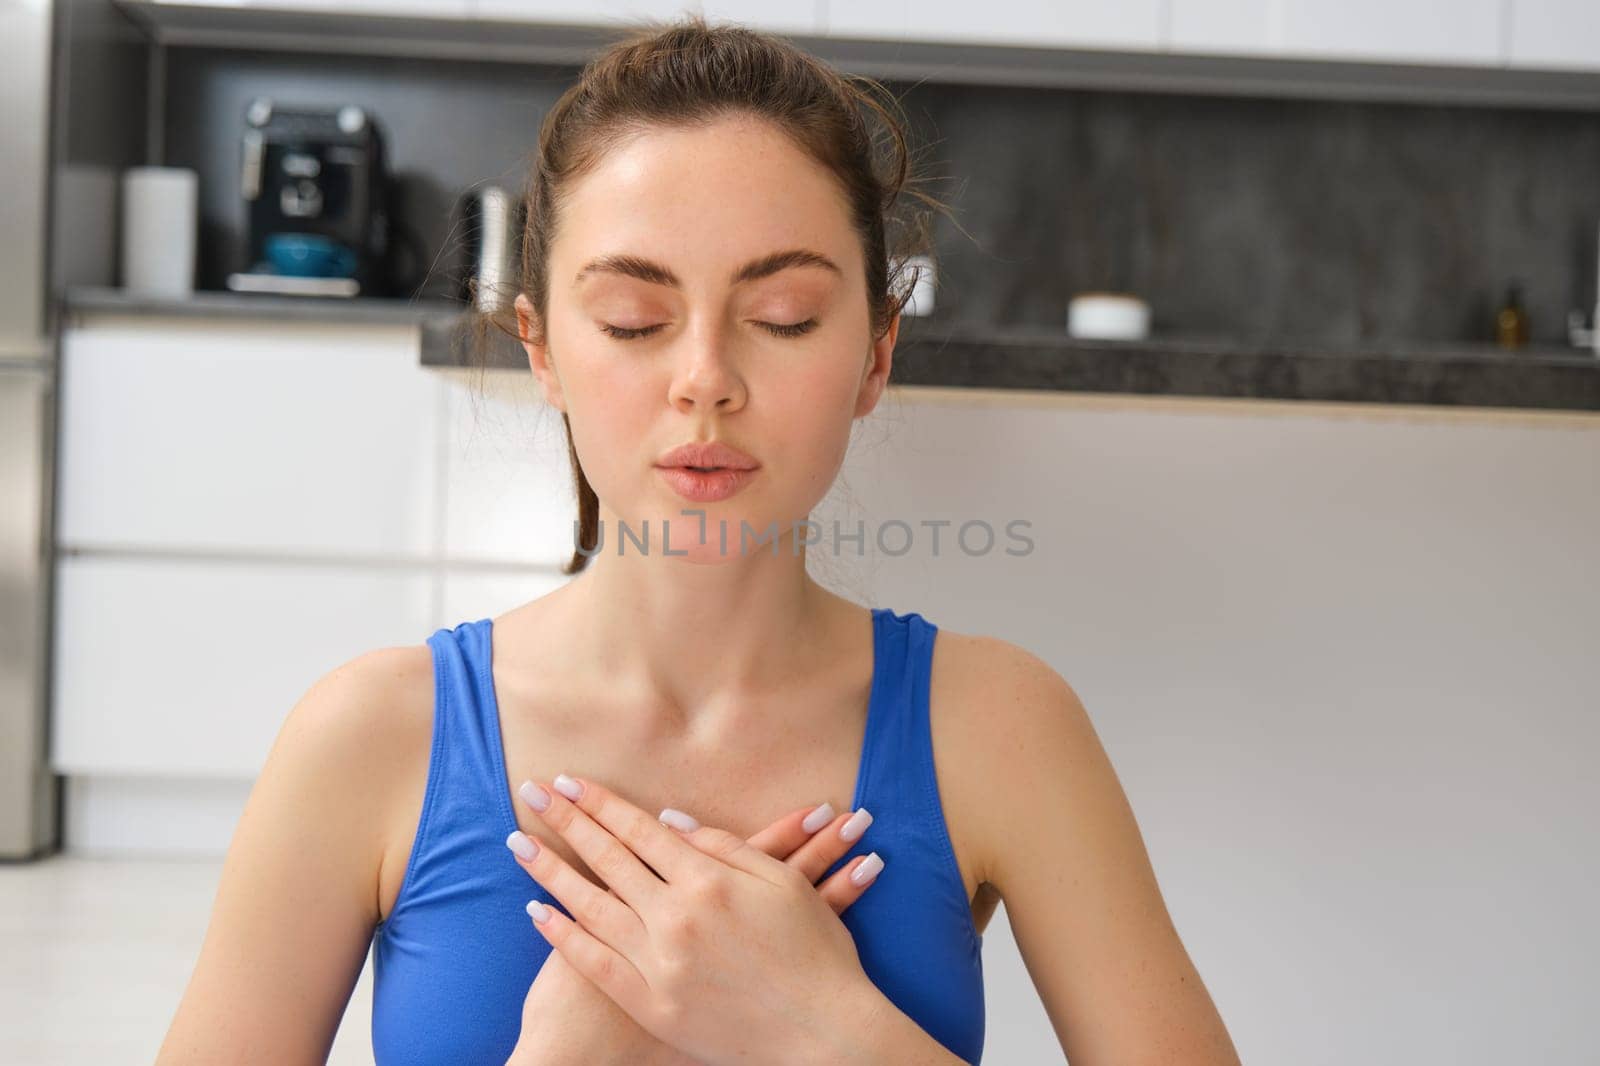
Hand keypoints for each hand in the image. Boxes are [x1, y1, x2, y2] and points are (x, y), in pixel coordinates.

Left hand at [505, 789, 881, 1065]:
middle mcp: (676, 917)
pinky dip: (563, 936)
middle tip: (533, 793)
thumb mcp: (783, 885)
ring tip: (518, 844)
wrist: (824, 1035)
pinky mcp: (651, 1005)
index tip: (569, 781)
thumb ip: (724, 848)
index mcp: (709, 881)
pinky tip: (538, 912)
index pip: (640, 830)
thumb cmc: (814, 955)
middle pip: (608, 858)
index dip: (602, 803)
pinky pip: (595, 963)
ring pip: (590, 906)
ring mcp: (659, 963)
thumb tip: (670, 822)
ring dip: (549, 871)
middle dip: (567, 822)